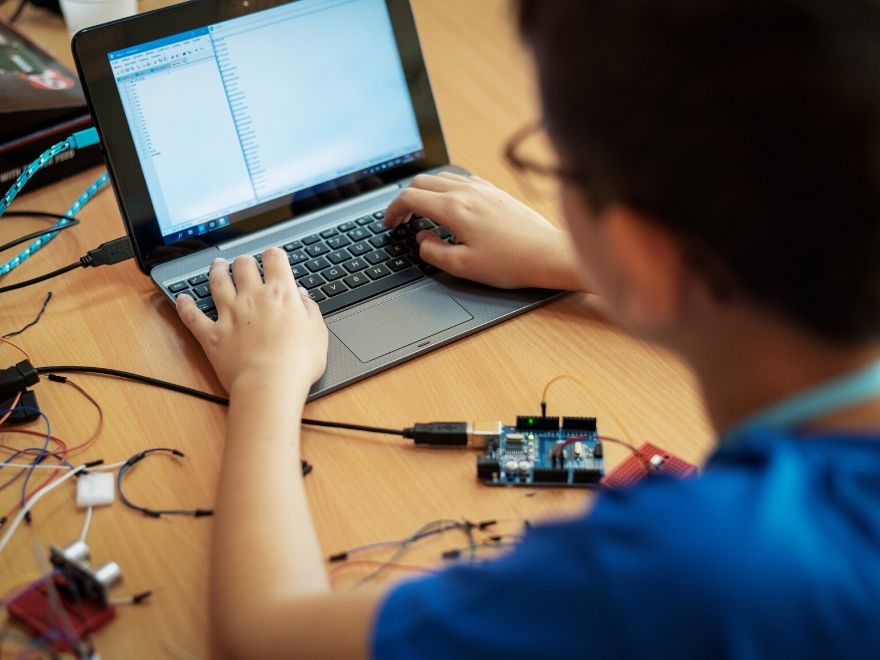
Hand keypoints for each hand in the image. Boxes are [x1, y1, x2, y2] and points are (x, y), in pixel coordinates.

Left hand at [176, 248, 327, 392]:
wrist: (270, 384)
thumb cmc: (298, 362)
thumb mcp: (317, 332)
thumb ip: (309, 309)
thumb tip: (302, 295)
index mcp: (281, 294)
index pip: (275, 259)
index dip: (274, 254)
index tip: (274, 257)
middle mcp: (252, 298)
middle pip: (243, 266)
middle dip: (244, 261)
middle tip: (244, 262)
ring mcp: (229, 314)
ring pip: (217, 282)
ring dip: (216, 271)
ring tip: (217, 265)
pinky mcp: (212, 334)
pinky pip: (193, 316)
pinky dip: (185, 306)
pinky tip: (182, 299)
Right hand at [385, 172, 583, 290]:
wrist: (548, 254)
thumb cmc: (511, 262)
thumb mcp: (463, 266)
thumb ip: (433, 252)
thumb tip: (422, 240)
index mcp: (454, 208)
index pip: (410, 197)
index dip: (393, 210)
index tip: (390, 224)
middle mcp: (467, 191)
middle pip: (422, 181)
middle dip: (406, 199)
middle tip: (402, 220)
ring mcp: (482, 188)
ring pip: (442, 176)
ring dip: (425, 191)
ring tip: (423, 212)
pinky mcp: (495, 191)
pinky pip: (462, 179)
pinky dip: (446, 188)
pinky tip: (451, 205)